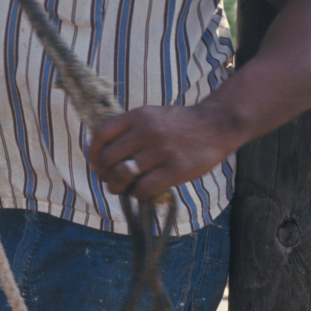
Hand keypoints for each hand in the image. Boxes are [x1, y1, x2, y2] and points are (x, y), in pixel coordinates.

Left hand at [87, 103, 242, 202]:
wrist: (217, 125)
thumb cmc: (178, 125)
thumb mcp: (151, 116)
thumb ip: (127, 130)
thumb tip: (99, 157)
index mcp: (138, 116)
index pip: (101, 135)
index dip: (93, 154)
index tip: (97, 164)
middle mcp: (147, 131)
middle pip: (108, 159)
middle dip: (105, 174)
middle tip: (112, 180)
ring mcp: (161, 151)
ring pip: (123, 176)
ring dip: (118, 187)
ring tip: (124, 188)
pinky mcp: (175, 169)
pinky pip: (143, 189)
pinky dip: (138, 194)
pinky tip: (144, 190)